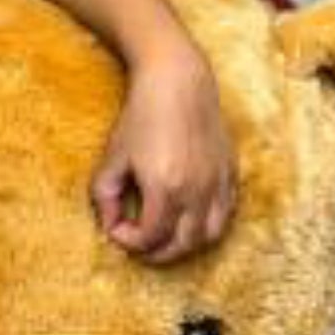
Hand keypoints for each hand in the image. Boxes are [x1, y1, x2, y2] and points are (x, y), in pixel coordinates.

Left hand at [91, 48, 235, 263]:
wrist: (179, 81)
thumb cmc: (141, 115)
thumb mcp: (113, 156)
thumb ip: (104, 197)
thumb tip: (108, 227)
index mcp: (164, 188)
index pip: (149, 238)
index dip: (128, 241)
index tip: (117, 230)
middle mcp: (196, 190)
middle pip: (181, 245)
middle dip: (156, 253)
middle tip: (139, 245)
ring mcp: (217, 183)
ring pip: (208, 236)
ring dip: (185, 246)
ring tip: (166, 238)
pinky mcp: (230, 172)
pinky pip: (225, 214)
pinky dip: (207, 226)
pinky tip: (189, 217)